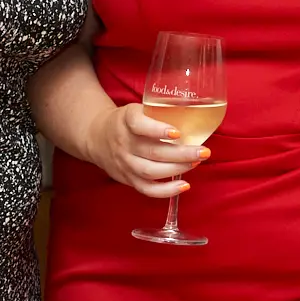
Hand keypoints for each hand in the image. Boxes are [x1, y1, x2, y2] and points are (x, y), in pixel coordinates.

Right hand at [84, 100, 207, 198]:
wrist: (96, 137)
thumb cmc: (126, 122)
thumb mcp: (136, 110)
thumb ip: (158, 113)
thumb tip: (195, 118)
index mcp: (126, 120)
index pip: (138, 124)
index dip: (157, 129)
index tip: (177, 133)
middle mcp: (124, 142)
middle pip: (152, 151)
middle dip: (181, 153)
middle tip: (203, 152)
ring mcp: (125, 163)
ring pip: (151, 171)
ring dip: (177, 169)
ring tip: (196, 163)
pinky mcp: (127, 179)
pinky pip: (147, 189)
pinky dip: (166, 191)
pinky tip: (184, 185)